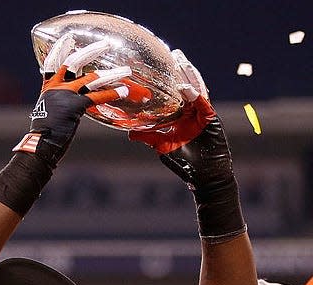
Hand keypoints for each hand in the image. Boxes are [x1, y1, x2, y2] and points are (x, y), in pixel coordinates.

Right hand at [20, 35, 130, 168]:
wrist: (41, 144)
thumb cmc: (45, 133)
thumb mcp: (48, 112)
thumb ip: (60, 101)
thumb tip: (74, 99)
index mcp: (48, 88)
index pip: (52, 63)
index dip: (60, 49)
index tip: (68, 39)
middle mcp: (56, 87)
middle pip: (74, 62)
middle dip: (91, 51)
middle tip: (105, 45)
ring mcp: (66, 95)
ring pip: (92, 77)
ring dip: (111, 74)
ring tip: (125, 70)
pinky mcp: (76, 105)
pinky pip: (97, 96)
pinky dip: (112, 93)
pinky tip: (123, 91)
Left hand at [128, 51, 243, 240]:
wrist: (202, 176)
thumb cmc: (185, 162)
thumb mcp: (161, 147)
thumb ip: (149, 137)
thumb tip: (130, 133)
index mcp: (182, 116)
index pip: (176, 94)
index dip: (170, 80)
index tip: (161, 66)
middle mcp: (193, 112)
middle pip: (188, 87)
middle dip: (182, 70)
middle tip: (175, 53)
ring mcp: (202, 115)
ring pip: (197, 90)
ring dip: (190, 76)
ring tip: (182, 62)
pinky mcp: (210, 120)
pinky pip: (203, 104)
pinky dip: (195, 95)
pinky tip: (185, 87)